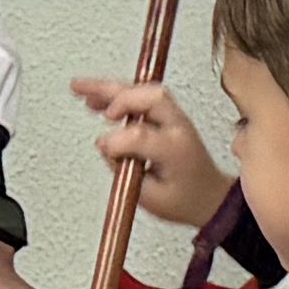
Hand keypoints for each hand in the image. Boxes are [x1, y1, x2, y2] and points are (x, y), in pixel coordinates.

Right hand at [73, 74, 228, 231]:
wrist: (209, 197)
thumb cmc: (184, 200)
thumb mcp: (151, 198)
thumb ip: (127, 172)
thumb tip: (106, 147)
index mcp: (175, 149)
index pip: (140, 134)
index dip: (115, 141)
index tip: (104, 149)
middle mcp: (177, 126)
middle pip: (146, 97)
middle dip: (113, 95)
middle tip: (83, 95)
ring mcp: (174, 117)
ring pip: (142, 90)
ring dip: (110, 88)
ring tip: (80, 88)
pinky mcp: (167, 115)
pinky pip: (142, 95)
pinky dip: (117, 94)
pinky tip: (96, 99)